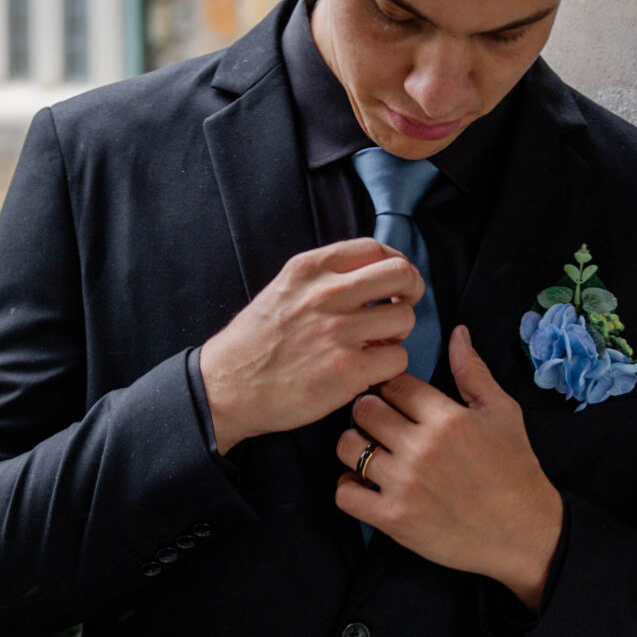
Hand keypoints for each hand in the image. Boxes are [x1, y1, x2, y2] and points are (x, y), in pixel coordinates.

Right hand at [199, 239, 422, 455]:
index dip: (395, 265)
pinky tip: (369, 370)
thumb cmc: (254, 342)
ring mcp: (338, 332)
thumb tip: (370, 277)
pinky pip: (398, 358)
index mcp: (310, 268)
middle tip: (399, 308)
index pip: (376, 249)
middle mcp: (326, 294)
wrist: (226, 387)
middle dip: (410, 292)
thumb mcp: (283, 288)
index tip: (393, 283)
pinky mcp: (347, 370)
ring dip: (398, 334)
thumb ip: (324, 277)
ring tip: (376, 345)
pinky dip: (389, 366)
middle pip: (401, 275)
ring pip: (405, 318)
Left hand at [335, 325, 563, 607]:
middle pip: (364, 409)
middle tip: (381, 423)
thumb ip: (473, 372)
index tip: (398, 399)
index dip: (393, 387)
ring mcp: (404, 484)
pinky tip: (366, 483)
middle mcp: (421, 448)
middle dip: (370, 411)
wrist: (524, 532)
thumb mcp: (503, 413)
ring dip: (355, 445)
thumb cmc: (516, 469)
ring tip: (372, 450)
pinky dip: (349, 486)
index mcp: (446, 417)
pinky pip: (345, 493)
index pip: (394, 383)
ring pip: (348, 446)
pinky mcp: (393, 519)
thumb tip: (457, 332)